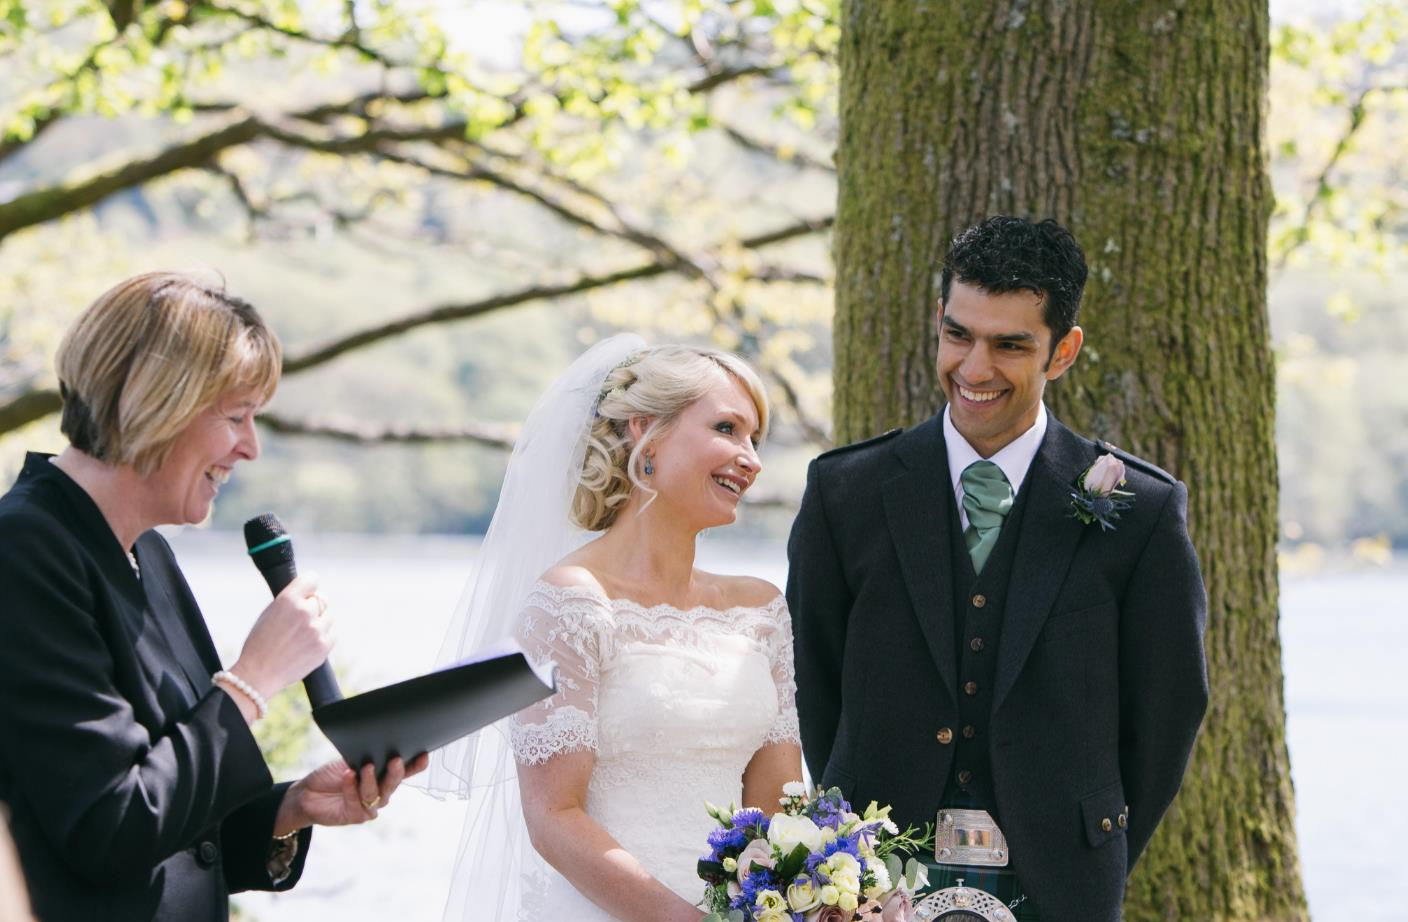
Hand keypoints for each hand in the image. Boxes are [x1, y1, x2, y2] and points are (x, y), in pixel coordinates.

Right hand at [231, 573, 332, 697]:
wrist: (258, 674)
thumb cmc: (260, 643)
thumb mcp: (269, 613)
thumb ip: (290, 601)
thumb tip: (309, 593)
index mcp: (288, 600)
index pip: (311, 579)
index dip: (309, 586)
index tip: (307, 591)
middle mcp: (305, 612)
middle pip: (322, 599)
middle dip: (313, 606)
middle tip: (300, 619)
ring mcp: (317, 630)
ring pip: (328, 616)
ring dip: (319, 622)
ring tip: (300, 634)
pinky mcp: (324, 646)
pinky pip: (331, 634)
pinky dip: (322, 637)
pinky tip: (306, 644)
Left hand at [275, 753, 429, 833]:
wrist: (308, 793)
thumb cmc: (331, 775)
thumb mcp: (350, 760)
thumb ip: (366, 758)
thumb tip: (379, 745)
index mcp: (384, 776)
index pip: (405, 770)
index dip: (416, 765)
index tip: (424, 754)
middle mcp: (381, 791)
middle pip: (394, 783)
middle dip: (396, 772)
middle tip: (395, 759)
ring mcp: (370, 805)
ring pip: (377, 793)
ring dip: (370, 779)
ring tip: (365, 766)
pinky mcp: (357, 816)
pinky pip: (358, 802)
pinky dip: (352, 787)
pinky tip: (348, 776)